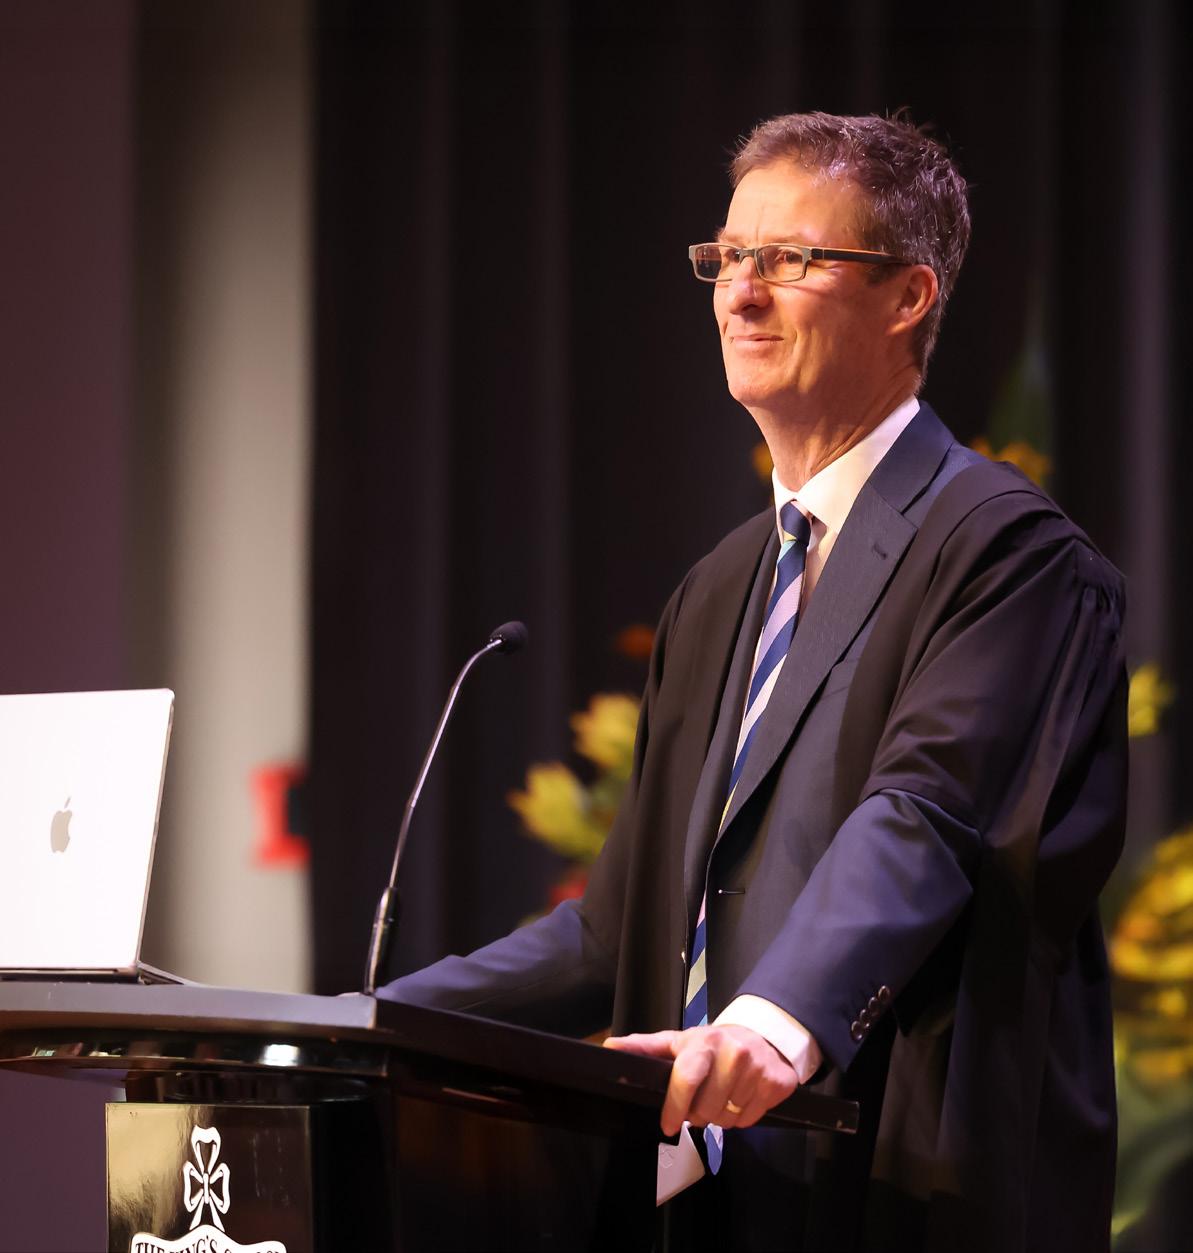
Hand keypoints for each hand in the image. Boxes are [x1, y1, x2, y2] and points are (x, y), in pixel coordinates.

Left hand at [604, 1024, 797, 1135]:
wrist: (763, 1036)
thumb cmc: (713, 1045)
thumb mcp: (679, 1041)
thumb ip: (645, 1047)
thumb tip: (609, 1046)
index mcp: (704, 1043)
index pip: (686, 1079)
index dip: (675, 1106)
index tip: (668, 1124)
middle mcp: (733, 1053)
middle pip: (705, 1110)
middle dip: (699, 1113)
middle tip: (702, 1100)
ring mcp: (757, 1068)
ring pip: (728, 1119)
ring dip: (721, 1116)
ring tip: (723, 1096)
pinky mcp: (776, 1084)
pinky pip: (750, 1121)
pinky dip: (742, 1117)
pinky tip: (741, 1098)